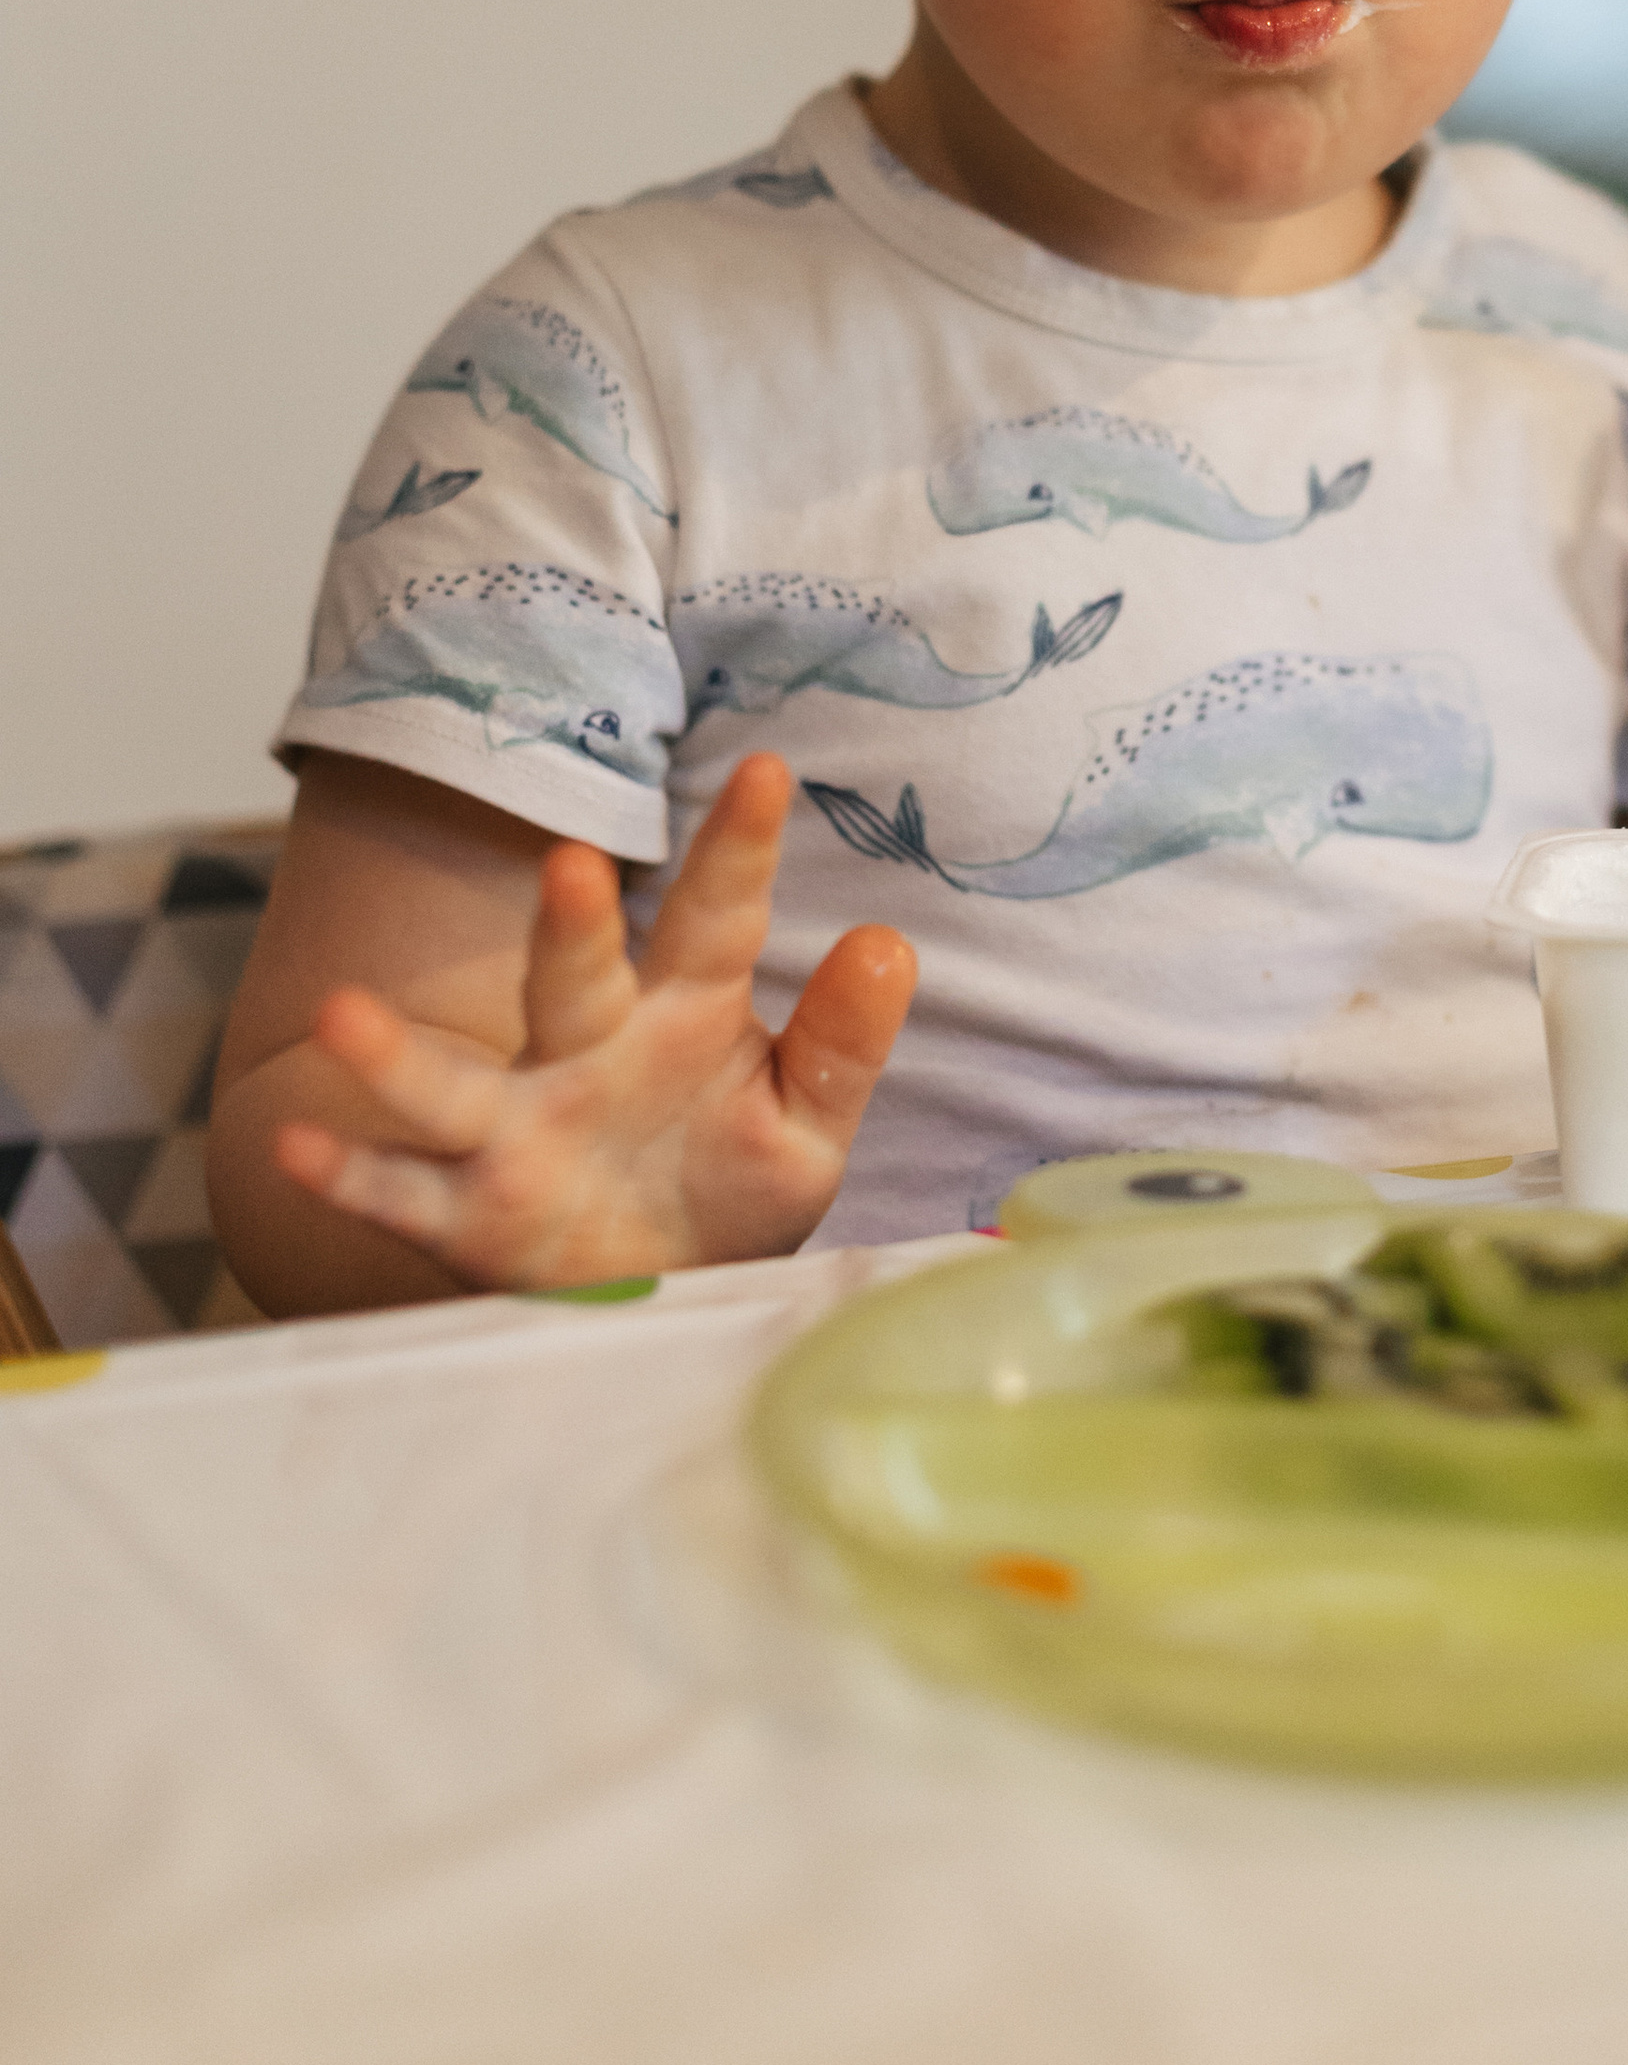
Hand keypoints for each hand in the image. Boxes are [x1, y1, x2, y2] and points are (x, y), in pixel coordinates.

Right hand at [269, 755, 914, 1288]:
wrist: (660, 1294)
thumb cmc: (726, 1184)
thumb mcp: (806, 1124)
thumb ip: (842, 1043)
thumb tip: (891, 943)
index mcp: (686, 1014)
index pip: (716, 920)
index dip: (741, 849)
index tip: (772, 770)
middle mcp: (589, 1052)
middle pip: (574, 980)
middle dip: (567, 930)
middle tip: (573, 867)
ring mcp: (519, 1128)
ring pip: (454, 1087)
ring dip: (399, 1057)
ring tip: (344, 1016)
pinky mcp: (469, 1213)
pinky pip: (402, 1190)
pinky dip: (351, 1175)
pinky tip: (299, 1146)